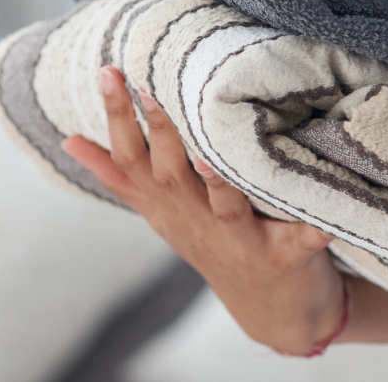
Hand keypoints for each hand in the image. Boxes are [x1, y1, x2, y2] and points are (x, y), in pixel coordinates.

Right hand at [62, 66, 346, 354]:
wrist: (275, 314)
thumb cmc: (218, 246)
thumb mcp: (163, 213)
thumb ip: (121, 176)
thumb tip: (68, 138)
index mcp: (169, 208)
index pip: (131, 160)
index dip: (117, 119)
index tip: (109, 73)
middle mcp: (199, 222)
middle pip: (170, 177)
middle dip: (159, 135)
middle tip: (151, 90)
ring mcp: (243, 241)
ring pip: (225, 207)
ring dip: (216, 183)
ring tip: (208, 155)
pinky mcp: (288, 256)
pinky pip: (300, 239)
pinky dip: (309, 228)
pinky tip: (319, 216)